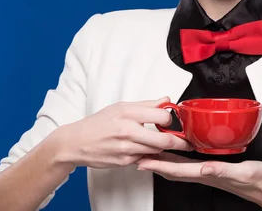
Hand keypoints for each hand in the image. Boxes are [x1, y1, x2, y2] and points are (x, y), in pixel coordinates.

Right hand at [57, 97, 193, 168]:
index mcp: (128, 113)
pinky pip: (145, 158)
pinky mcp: (125, 161)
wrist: (75, 143)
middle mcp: (128, 131)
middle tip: (185, 141)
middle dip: (179, 142)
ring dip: (162, 148)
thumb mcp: (120, 107)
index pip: (162, 116)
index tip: (171, 121)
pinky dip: (148, 155)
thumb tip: (166, 99)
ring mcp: (127, 148)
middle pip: (165, 140)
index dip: (170, 119)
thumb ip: (146, 104)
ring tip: (161, 142)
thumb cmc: (98, 123)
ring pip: (157, 151)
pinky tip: (142, 149)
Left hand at [135, 152, 261, 207]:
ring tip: (148, 152)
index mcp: (208, 174)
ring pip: (178, 167)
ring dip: (162, 160)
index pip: (177, 169)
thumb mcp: (242, 172)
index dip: (159, 164)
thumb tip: (205, 168)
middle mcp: (204, 174)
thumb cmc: (257, 180)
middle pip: (172, 169)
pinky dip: (175, 158)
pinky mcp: (212, 169)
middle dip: (153, 162)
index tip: (142, 159)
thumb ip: (222, 170)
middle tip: (136, 154)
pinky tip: (174, 152)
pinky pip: (188, 164)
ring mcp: (207, 173)